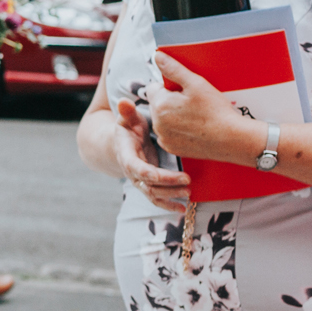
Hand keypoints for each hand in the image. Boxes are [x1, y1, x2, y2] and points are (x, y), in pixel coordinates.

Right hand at [111, 97, 190, 212]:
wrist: (122, 142)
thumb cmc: (128, 127)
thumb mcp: (127, 117)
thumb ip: (126, 111)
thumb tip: (123, 102)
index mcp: (126, 155)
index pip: (137, 168)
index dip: (152, 174)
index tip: (170, 175)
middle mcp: (132, 171)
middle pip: (148, 184)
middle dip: (168, 185)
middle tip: (187, 181)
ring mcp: (140, 180)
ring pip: (153, 194)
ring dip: (170, 195)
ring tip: (188, 192)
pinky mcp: (149, 185)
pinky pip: (157, 199)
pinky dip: (169, 205)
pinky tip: (183, 208)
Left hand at [148, 52, 264, 167]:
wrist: (232, 139)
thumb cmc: (216, 111)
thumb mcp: (196, 83)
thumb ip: (174, 69)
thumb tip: (157, 56)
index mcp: (160, 104)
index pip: (154, 87)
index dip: (170, 86)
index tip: (185, 91)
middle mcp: (157, 123)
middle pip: (158, 104)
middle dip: (171, 100)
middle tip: (193, 103)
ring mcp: (164, 137)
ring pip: (163, 119)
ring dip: (173, 115)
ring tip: (195, 115)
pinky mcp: (171, 148)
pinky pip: (169, 134)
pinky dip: (177, 130)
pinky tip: (194, 127)